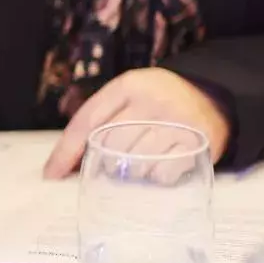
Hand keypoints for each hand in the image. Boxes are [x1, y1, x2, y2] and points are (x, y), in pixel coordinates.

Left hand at [45, 67, 229, 177]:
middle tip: (116, 162)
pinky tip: (161, 165)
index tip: (51, 176)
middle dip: (106, 161)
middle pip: (109, 146)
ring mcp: (177, 123)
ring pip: (134, 163)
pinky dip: (157, 177)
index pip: (87, 122)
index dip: (65, 152)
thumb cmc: (156, 102)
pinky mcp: (198, 145)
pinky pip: (162, 175)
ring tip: (141, 160)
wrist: (212, 97)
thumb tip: (61, 165)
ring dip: (131, 170)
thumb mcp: (127, 96)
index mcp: (128, 86)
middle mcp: (152, 102)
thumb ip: (98, 119)